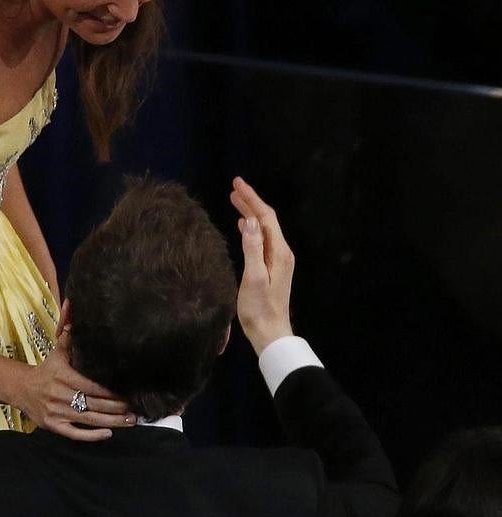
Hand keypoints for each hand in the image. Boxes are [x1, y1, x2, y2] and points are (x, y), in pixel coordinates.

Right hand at [21, 329, 134, 440]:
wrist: (21, 388)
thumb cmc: (46, 370)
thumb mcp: (57, 353)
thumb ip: (69, 337)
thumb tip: (74, 314)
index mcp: (63, 376)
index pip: (91, 385)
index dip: (110, 392)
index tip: (127, 393)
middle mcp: (59, 394)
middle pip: (93, 404)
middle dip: (116, 408)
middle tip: (134, 410)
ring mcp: (56, 412)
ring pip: (88, 419)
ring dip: (111, 422)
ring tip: (129, 421)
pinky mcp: (53, 425)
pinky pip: (74, 434)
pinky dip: (92, 435)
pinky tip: (108, 433)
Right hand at [229, 177, 294, 354]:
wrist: (270, 333)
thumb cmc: (259, 309)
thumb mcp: (253, 277)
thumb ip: (252, 248)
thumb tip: (249, 220)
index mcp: (279, 252)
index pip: (265, 217)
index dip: (251, 199)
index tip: (236, 184)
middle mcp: (282, 253)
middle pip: (266, 220)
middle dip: (251, 202)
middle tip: (234, 187)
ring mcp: (278, 260)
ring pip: (263, 229)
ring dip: (250, 213)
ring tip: (235, 200)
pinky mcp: (272, 268)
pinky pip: (262, 240)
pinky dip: (251, 228)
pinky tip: (242, 225)